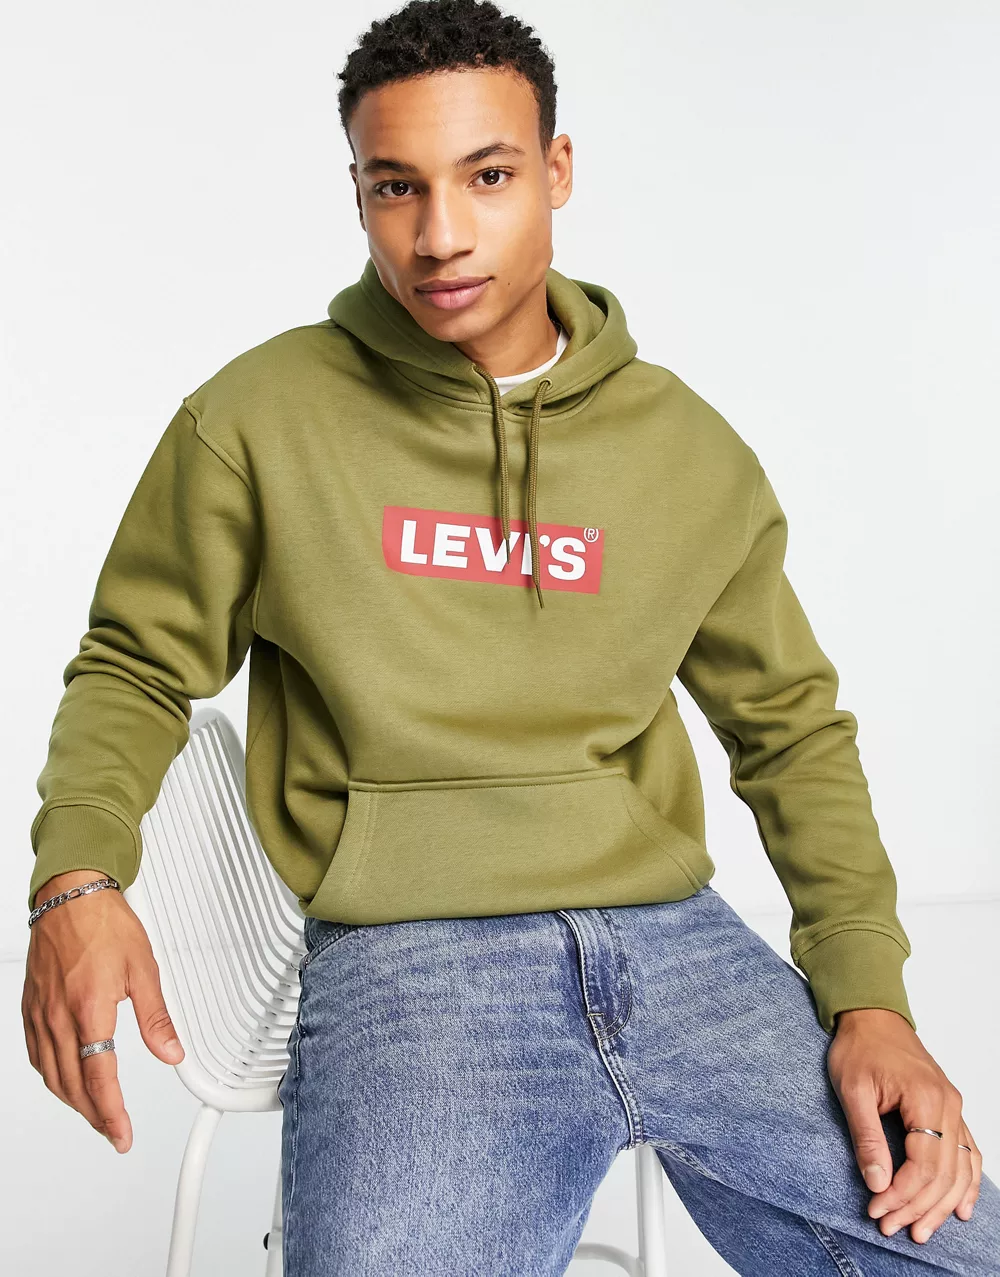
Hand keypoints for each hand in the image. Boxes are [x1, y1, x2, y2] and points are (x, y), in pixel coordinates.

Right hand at [21, 869, 184, 1152]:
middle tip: (112, 1131)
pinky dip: (51, 1075)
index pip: (99, 1078)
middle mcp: (59, 1016)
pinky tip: (62, 1078)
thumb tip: (172, 1051)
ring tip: (94, 1112)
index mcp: (89, 1009)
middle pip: (72, 1085)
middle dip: (94, 1115)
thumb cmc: (105, 924)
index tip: (121, 1134)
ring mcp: (40, 1013)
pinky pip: (35, 1053)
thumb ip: (157, 1017)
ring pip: (51, 1074)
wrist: (71, 895)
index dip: (111, 1113)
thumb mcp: (143, 969)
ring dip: (72, 1101)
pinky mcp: (31, 1007)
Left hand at [828, 1007, 980, 1243]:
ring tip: (920, 1230)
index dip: (902, 1195)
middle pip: (945, 1174)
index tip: (876, 1210)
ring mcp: (954, 1107)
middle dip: (919, 1207)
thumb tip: (877, 1184)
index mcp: (925, 1099)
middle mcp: (948, 1105)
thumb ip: (866, 1137)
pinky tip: (960, 1208)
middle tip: (891, 1228)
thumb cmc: (859, 1046)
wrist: (872, 1015)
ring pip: (961, 1169)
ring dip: (942, 1204)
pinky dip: (967, 1183)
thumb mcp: (852, 1090)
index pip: (923, 1166)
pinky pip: (968, 1152)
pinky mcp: (950, 1108)